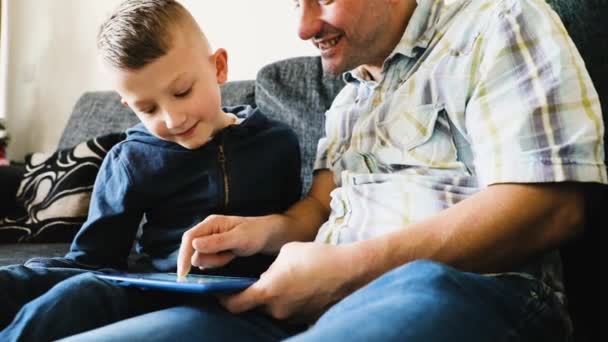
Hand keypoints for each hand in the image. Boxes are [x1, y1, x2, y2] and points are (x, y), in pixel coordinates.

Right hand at [177, 215, 272, 277]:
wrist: (268, 235)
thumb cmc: (256, 233)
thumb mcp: (239, 238)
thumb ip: (217, 242)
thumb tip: (194, 244)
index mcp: (211, 223)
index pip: (189, 238)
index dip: (183, 256)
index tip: (183, 273)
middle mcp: (207, 230)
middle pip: (193, 250)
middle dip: (209, 259)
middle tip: (227, 256)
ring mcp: (210, 239)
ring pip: (202, 257)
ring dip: (216, 261)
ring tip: (232, 254)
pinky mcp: (214, 248)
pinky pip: (209, 260)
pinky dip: (219, 262)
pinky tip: (230, 256)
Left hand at [220, 241, 358, 322]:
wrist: (347, 269)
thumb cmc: (315, 257)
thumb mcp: (286, 253)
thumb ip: (270, 267)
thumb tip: (268, 274)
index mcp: (268, 291)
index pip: (235, 304)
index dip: (225, 299)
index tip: (220, 293)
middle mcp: (277, 308)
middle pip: (255, 306)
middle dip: (253, 295)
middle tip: (258, 281)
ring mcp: (292, 315)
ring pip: (274, 308)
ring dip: (274, 297)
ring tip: (285, 280)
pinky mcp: (306, 317)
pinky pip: (290, 309)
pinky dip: (289, 300)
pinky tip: (300, 286)